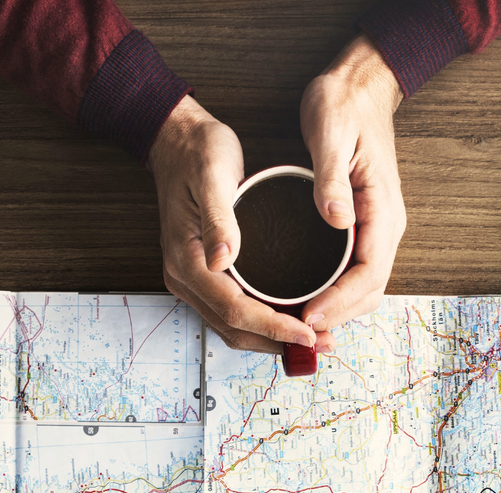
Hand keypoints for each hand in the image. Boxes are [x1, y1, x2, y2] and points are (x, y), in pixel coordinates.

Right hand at [150, 95, 318, 356]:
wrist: (177, 141)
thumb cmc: (197, 153)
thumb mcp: (212, 176)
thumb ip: (219, 219)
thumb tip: (223, 259)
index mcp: (187, 261)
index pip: (234, 309)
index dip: (273, 327)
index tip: (308, 333)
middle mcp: (186, 278)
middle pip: (234, 328)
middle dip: (278, 341)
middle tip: (323, 342)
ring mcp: (193, 280)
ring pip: (234, 327)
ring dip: (273, 338)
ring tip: (314, 338)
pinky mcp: (205, 274)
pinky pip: (233, 311)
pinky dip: (263, 323)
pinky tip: (291, 318)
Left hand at [297, 36, 405, 333]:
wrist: (360, 85)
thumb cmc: (344, 104)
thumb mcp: (331, 134)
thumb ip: (332, 179)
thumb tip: (336, 220)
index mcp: (383, 210)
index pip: (369, 274)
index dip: (340, 302)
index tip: (309, 316)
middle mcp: (386, 225)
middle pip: (369, 291)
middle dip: (337, 316)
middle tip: (297, 331)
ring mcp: (376, 228)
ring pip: (363, 287)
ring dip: (336, 310)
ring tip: (299, 324)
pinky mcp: (362, 225)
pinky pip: (353, 271)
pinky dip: (334, 293)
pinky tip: (307, 298)